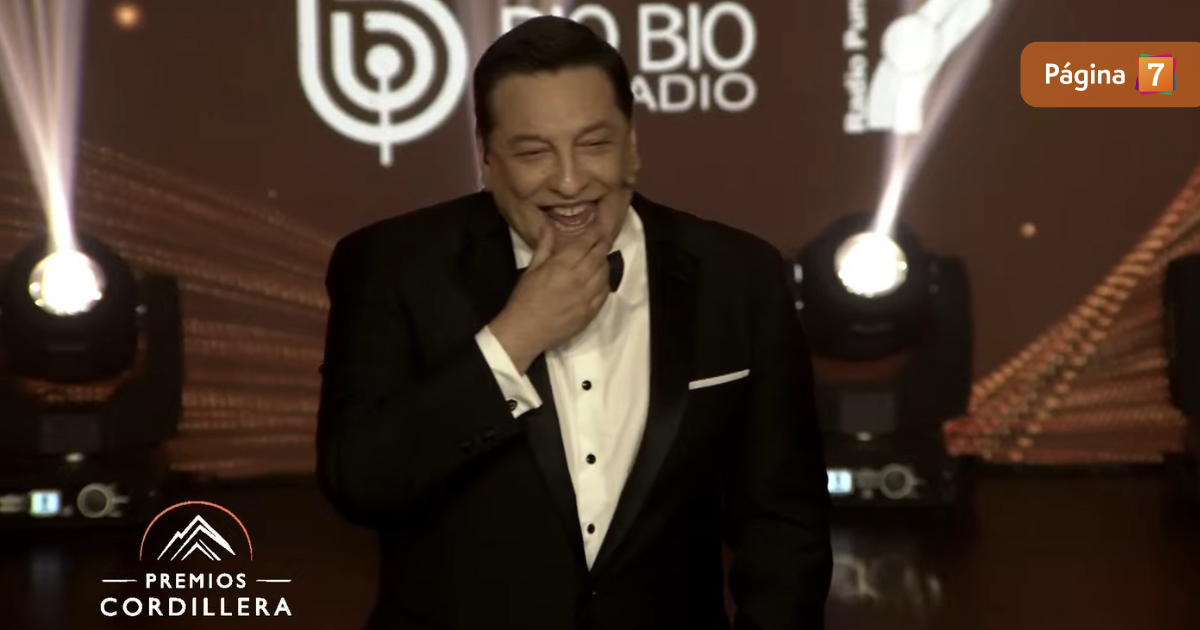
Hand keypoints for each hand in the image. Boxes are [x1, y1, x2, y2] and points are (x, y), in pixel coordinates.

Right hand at [489, 224, 611, 372]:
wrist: (525, 331)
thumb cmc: (525, 298)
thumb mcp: (531, 269)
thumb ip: (544, 246)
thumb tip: (549, 227)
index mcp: (562, 265)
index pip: (586, 243)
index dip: (595, 233)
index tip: (600, 228)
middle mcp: (579, 278)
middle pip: (599, 256)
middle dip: (604, 245)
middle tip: (605, 239)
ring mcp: (588, 296)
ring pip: (605, 273)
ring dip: (605, 263)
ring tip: (601, 258)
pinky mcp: (591, 312)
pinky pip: (605, 293)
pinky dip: (605, 283)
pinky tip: (601, 279)